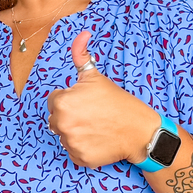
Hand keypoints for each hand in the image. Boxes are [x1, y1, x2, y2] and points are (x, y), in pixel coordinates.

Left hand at [47, 30, 159, 168]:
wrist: (139, 130)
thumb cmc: (117, 102)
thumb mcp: (96, 76)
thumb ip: (81, 54)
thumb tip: (82, 33)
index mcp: (62, 102)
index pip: (54, 100)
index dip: (70, 99)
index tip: (86, 102)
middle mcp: (61, 124)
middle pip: (56, 119)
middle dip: (69, 115)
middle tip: (91, 114)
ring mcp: (70, 143)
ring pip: (63, 135)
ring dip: (74, 132)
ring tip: (94, 126)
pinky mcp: (79, 159)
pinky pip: (72, 151)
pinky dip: (82, 147)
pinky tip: (96, 139)